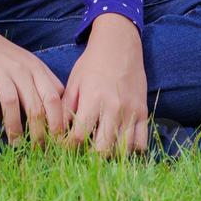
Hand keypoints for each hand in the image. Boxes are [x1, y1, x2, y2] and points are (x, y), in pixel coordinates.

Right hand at [0, 0, 69, 147]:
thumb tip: (65, 114)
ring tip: (15, 143)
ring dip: (14, 124)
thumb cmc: (6, 57)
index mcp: (36, 69)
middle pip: (34, 103)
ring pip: (11, 99)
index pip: (53, 98)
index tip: (58, 143)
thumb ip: (46, 86)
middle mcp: (20, 68)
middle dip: (38, 131)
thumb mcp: (31, 66)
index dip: (57, 122)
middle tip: (38, 151)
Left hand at [59, 14, 148, 157]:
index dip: (69, 147)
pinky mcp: (143, 112)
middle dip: (90, 156)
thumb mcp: (74, 82)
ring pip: (122, 150)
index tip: (65, 147)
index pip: (79, 137)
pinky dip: (131, 150)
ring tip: (100, 147)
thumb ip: (65, 108)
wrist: (119, 45)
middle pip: (102, 149)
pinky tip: (119, 143)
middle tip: (83, 151)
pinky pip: (141, 143)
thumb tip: (56, 132)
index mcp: (93, 99)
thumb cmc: (92, 64)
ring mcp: (131, 111)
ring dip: (110, 154)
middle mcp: (114, 108)